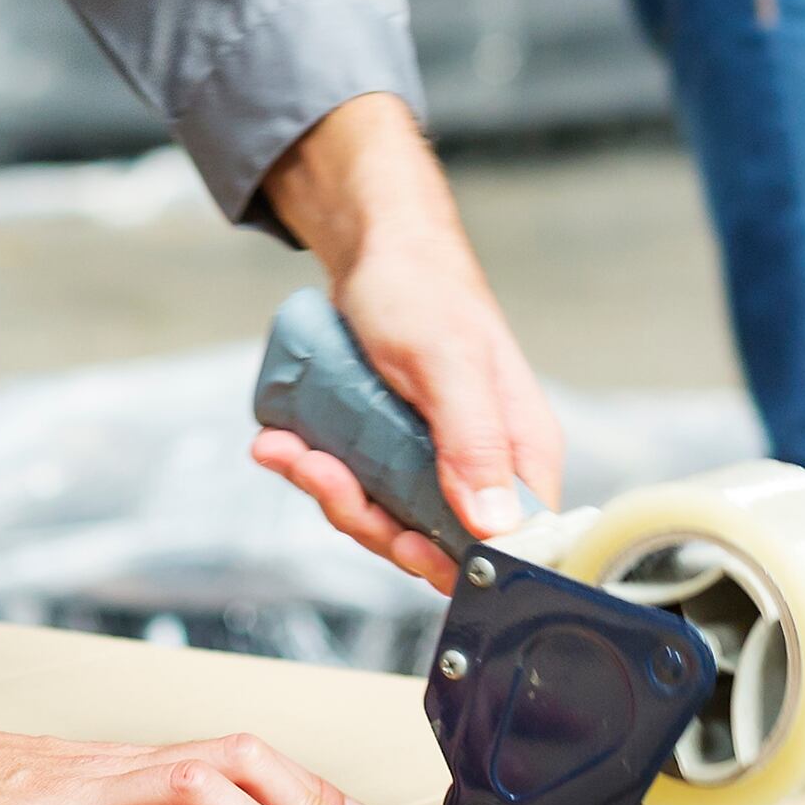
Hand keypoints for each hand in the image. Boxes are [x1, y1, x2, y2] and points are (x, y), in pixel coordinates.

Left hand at [241, 92, 563, 590]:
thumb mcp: (444, 361)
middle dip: (367, 516)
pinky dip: (316, 469)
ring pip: (386, 518)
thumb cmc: (419, 286)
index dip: (453, 560)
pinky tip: (284, 440)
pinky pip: (357, 487)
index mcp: (520, 449)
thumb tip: (496, 525)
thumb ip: (473, 440)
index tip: (399, 539)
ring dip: (329, 489)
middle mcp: (485, 463)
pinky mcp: (394, 450)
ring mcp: (436, 460)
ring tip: (289, 448)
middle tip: (320, 470)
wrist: (373, 244)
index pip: (509, 544)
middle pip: (434, 543)